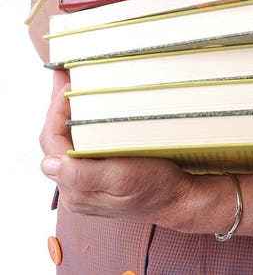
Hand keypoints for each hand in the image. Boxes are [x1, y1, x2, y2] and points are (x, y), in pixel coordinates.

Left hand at [40, 69, 198, 227]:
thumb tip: (49, 163)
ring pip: (65, 143)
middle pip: (54, 141)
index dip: (56, 111)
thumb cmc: (155, 188)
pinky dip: (77, 125)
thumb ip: (83, 174)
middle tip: (63, 78)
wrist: (177, 200)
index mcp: (76, 190)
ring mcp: (85, 184)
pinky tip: (85, 112)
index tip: (68, 86)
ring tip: (71, 89)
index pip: (52, 143)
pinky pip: (78, 147)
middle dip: (57, 108)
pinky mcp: (96, 177)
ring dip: (65, 115)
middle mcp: (75, 189)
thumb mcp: (122, 178)